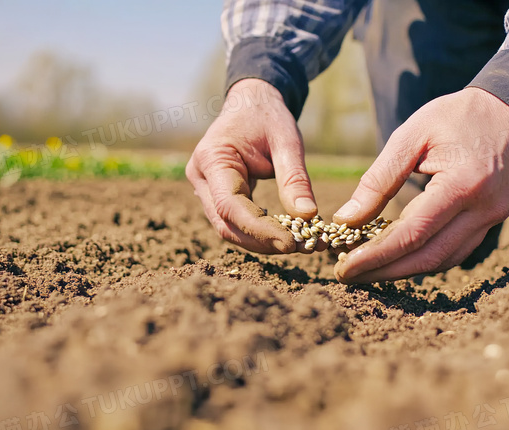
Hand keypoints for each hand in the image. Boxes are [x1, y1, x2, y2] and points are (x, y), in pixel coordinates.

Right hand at [186, 79, 317, 253]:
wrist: (252, 102)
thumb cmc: (268, 116)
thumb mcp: (287, 141)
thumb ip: (294, 178)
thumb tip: (307, 216)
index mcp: (211, 158)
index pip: (230, 206)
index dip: (260, 229)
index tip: (291, 242)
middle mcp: (201, 177)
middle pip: (226, 224)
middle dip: (264, 241)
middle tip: (301, 248)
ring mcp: (205, 189)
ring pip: (230, 228)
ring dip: (263, 241)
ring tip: (300, 244)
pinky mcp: (217, 196)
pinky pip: (236, 221)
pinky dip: (261, 232)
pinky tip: (288, 235)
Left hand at [332, 88, 508, 282]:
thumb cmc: (457, 116)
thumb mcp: (412, 135)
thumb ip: (379, 178)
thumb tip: (347, 218)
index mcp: (463, 183)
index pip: (413, 233)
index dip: (376, 255)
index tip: (344, 267)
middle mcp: (483, 209)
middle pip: (428, 257)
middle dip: (384, 271)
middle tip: (347, 276)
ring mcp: (492, 219)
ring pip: (442, 261)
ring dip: (402, 271)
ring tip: (365, 269)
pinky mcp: (492, 222)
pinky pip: (455, 251)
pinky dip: (423, 259)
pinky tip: (396, 258)